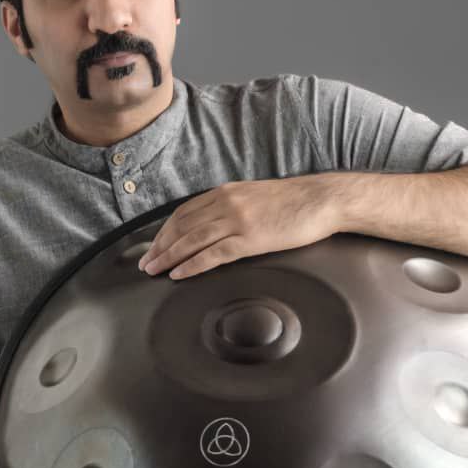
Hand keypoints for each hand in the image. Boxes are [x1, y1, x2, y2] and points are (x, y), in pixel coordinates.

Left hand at [136, 176, 338, 279]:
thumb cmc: (294, 202)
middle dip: (160, 246)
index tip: (154, 246)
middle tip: (145, 264)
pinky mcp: (250, 238)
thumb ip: (233, 206)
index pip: (184, 212)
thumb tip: (216, 222)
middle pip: (181, 226)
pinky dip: (191, 265)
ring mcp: (237, 220)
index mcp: (225, 192)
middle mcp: (225, 203)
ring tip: (154, 271)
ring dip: (168, 257)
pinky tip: (179, 274)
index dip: (164, 231)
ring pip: (191, 240)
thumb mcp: (255, 197)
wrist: (321, 200)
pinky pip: (213, 254)